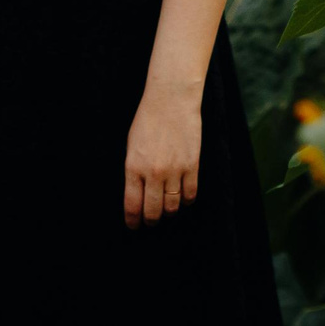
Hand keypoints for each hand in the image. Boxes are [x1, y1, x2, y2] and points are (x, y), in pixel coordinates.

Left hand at [123, 79, 201, 228]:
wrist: (171, 99)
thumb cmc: (148, 120)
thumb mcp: (131, 145)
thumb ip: (134, 171)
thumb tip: (137, 194)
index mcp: (133, 167)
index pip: (132, 205)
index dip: (133, 221)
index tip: (134, 226)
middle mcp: (153, 173)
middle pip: (153, 211)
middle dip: (151, 221)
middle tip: (151, 222)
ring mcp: (174, 170)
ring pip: (172, 207)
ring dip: (168, 212)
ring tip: (166, 210)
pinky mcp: (192, 166)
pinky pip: (190, 195)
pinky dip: (186, 201)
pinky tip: (182, 198)